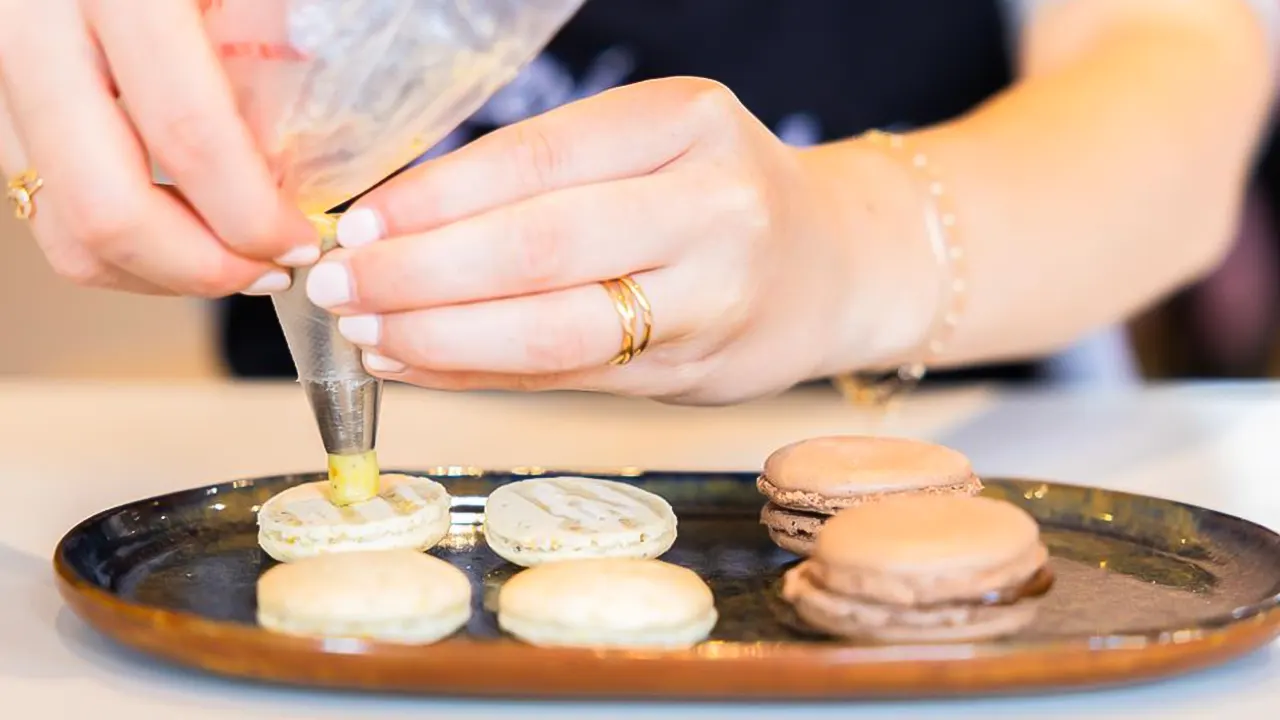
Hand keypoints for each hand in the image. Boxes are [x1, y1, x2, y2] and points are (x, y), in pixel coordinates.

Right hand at [0, 0, 316, 295]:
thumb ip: (269, 24)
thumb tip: (313, 144)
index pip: (187, 133)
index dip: (252, 212)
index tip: (304, 240)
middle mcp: (34, 27)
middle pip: (106, 207)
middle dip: (203, 268)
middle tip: (270, 271)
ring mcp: (0, 67)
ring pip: (62, 222)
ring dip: (159, 271)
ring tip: (233, 263)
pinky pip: (44, 201)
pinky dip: (120, 245)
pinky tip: (184, 232)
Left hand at [307, 77, 882, 404]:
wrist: (832, 265)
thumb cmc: (718, 195)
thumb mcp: (654, 148)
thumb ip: (548, 180)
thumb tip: (396, 223)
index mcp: (688, 122)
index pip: (541, 157)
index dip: (438, 196)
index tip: (357, 222)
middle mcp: (712, 207)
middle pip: (543, 247)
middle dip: (420, 273)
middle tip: (336, 286)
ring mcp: (712, 298)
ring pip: (556, 329)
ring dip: (442, 336)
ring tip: (365, 333)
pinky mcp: (696, 371)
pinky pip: (568, 378)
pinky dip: (480, 375)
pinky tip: (417, 364)